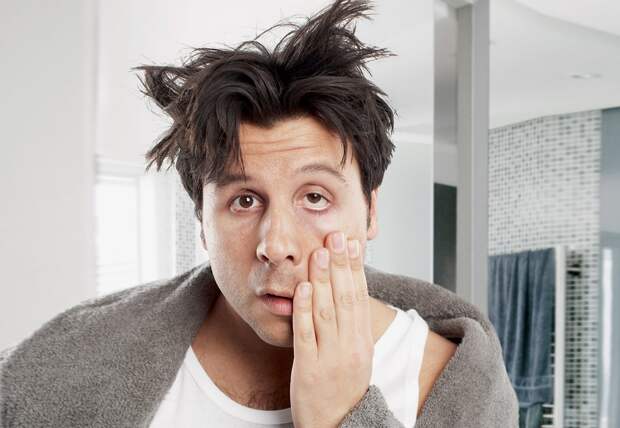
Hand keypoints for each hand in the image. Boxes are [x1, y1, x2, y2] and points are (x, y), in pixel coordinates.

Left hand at [290, 231, 373, 427]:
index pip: (360, 297)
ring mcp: (331, 357)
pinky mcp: (309, 368)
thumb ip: (350, 323)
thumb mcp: (356, 354)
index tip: (352, 243)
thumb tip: (346, 288)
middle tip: (335, 237)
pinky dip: (304, 309)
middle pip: (346, 298)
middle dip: (340, 265)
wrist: (336, 425)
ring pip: (327, 312)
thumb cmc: (342, 386)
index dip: (356, 268)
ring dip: (323, 280)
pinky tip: (303, 288)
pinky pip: (306, 335)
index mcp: (362, 341)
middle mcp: (351, 347)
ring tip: (319, 253)